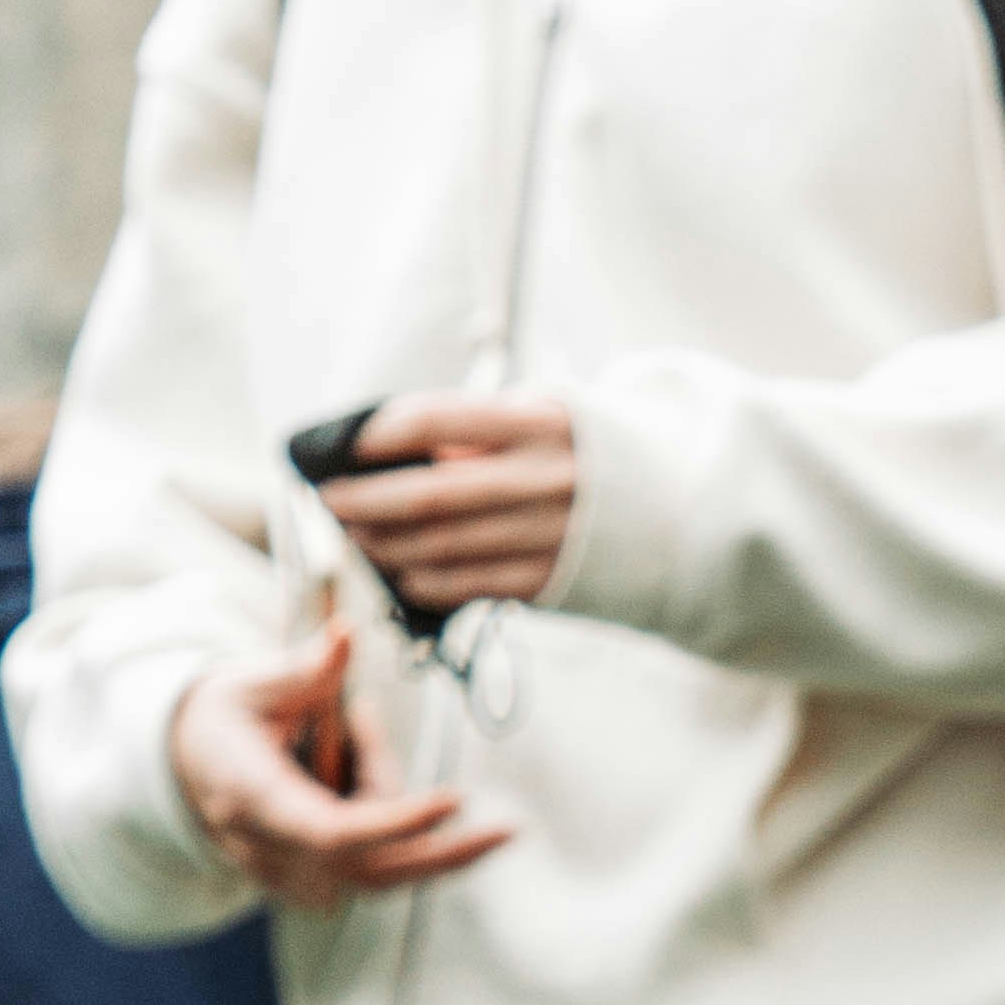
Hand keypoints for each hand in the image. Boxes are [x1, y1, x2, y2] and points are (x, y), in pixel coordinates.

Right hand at [169, 628, 511, 913]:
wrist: (188, 769)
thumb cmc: (225, 717)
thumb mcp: (250, 681)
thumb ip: (305, 668)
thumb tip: (345, 635)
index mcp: (250, 799)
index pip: (334, 831)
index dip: (396, 822)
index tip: (455, 800)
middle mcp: (271, 853)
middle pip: (373, 870)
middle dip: (443, 852)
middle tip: (508, 832)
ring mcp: (291, 881)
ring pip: (381, 861)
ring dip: (394, 802)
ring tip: (353, 728)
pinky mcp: (314, 888)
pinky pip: (376, 862)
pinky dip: (386, 816)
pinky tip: (353, 765)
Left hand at [312, 396, 580, 612]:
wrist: (673, 519)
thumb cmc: (588, 459)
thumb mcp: (549, 419)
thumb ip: (482, 433)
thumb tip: (401, 457)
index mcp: (538, 425)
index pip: (438, 422)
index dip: (382, 435)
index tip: (347, 446)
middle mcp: (542, 482)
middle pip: (429, 495)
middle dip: (366, 500)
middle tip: (330, 501)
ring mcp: (546, 537)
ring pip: (440, 546)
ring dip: (385, 546)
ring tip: (356, 538)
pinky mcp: (547, 582)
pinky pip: (467, 586)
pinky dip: (423, 581)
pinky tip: (399, 572)